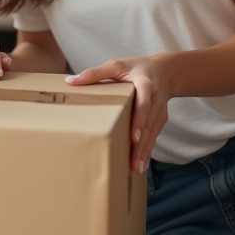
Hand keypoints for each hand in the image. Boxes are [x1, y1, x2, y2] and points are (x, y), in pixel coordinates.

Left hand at [66, 55, 171, 173]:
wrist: (164, 70)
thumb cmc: (135, 67)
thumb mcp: (116, 65)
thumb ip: (95, 73)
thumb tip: (71, 81)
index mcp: (146, 85)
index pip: (144, 105)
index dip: (139, 121)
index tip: (133, 137)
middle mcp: (156, 100)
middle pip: (148, 125)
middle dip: (141, 145)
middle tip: (132, 162)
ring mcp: (159, 112)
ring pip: (152, 134)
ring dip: (144, 152)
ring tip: (136, 168)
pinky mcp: (160, 120)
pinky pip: (153, 136)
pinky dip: (147, 150)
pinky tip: (140, 164)